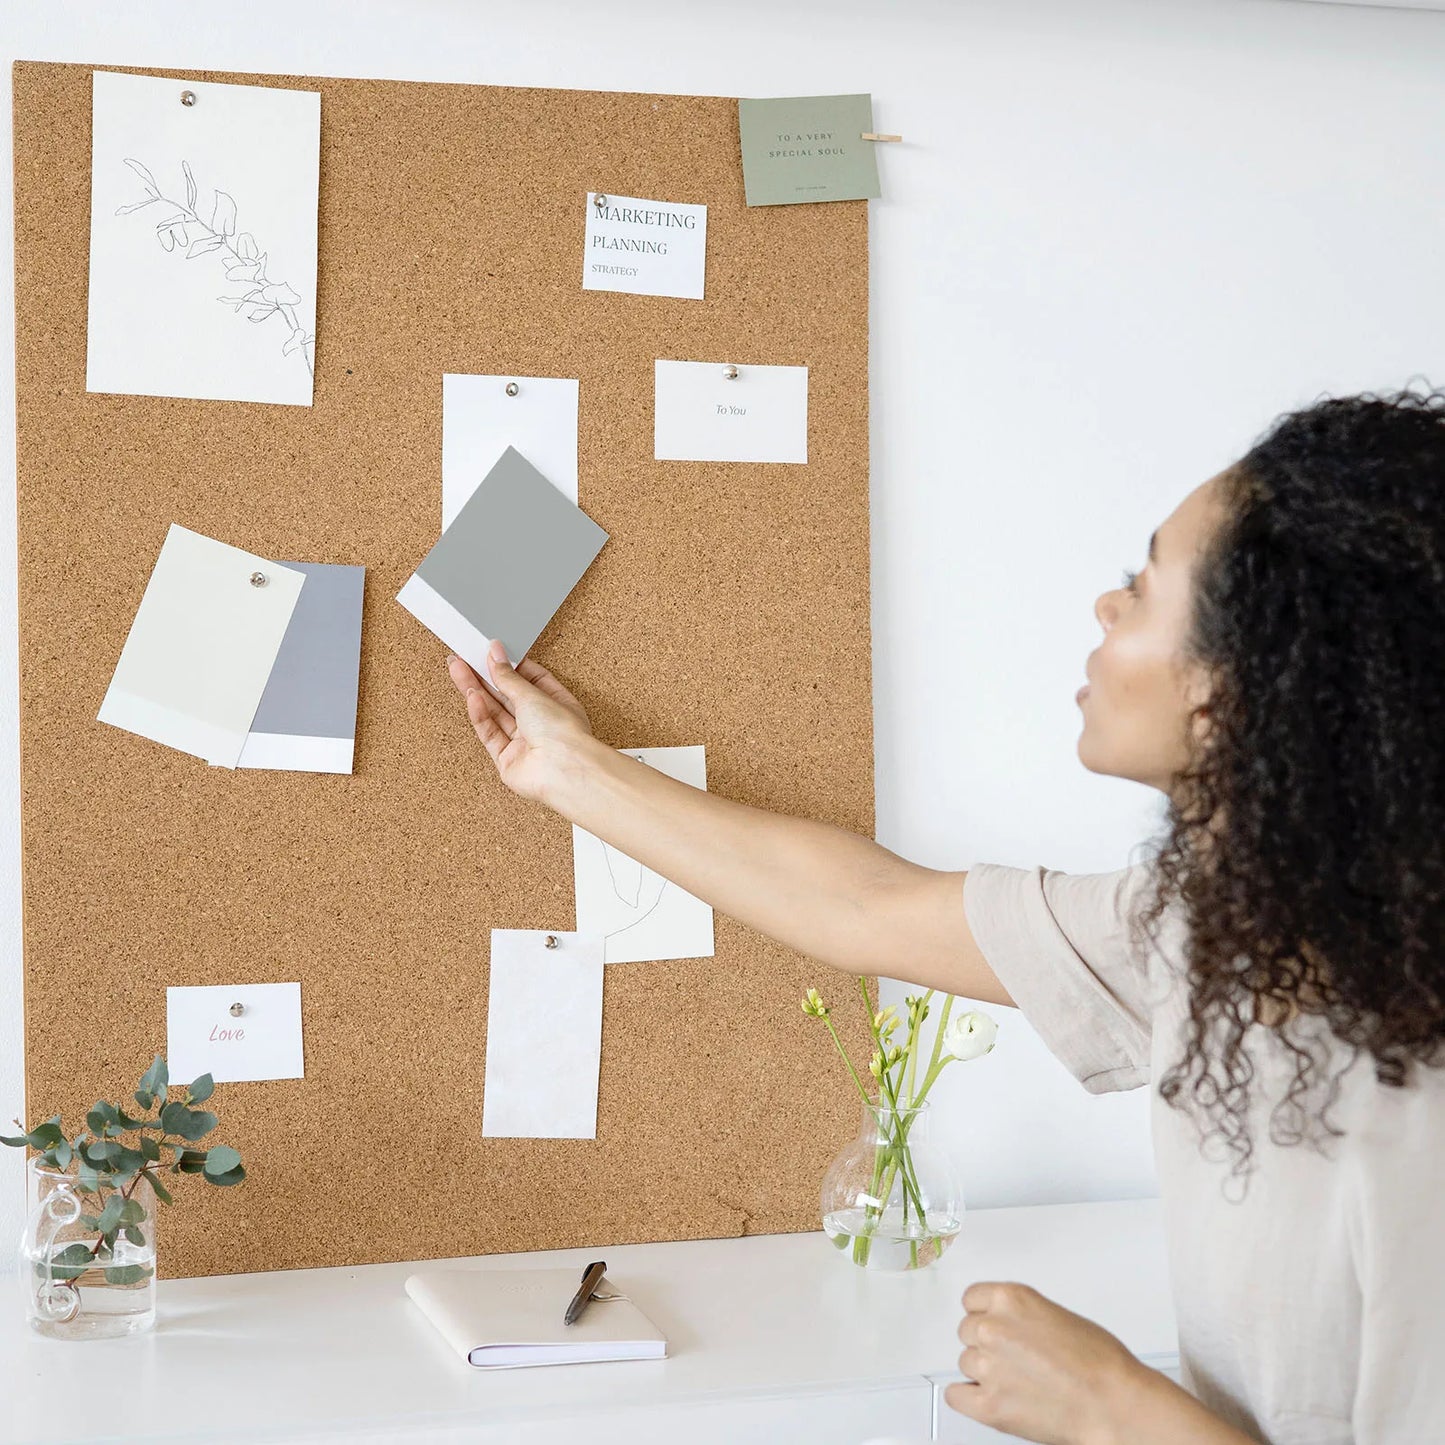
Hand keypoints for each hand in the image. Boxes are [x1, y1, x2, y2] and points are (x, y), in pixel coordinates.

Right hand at [446, 642, 594, 805]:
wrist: (563, 771)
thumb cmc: (563, 734)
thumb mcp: (533, 694)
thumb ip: (509, 676)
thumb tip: (495, 655)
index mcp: (557, 704)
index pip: (531, 678)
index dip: (509, 665)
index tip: (491, 650)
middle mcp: (541, 724)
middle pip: (507, 695)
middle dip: (485, 676)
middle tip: (464, 656)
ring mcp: (524, 743)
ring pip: (494, 712)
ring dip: (476, 690)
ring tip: (457, 669)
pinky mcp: (507, 759)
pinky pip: (490, 733)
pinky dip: (480, 715)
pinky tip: (471, 696)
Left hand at [944, 1281, 1144, 1444]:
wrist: (1114, 1405)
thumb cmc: (1101, 1363)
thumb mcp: (1056, 1316)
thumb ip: (1022, 1317)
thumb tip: (1009, 1328)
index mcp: (1010, 1298)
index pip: (971, 1299)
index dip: (986, 1315)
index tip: (995, 1326)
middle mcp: (992, 1328)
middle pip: (967, 1331)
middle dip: (988, 1344)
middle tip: (1016, 1359)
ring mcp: (988, 1367)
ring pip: (966, 1363)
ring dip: (985, 1373)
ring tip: (1019, 1382)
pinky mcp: (988, 1405)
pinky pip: (956, 1396)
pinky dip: (969, 1399)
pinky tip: (989, 1399)